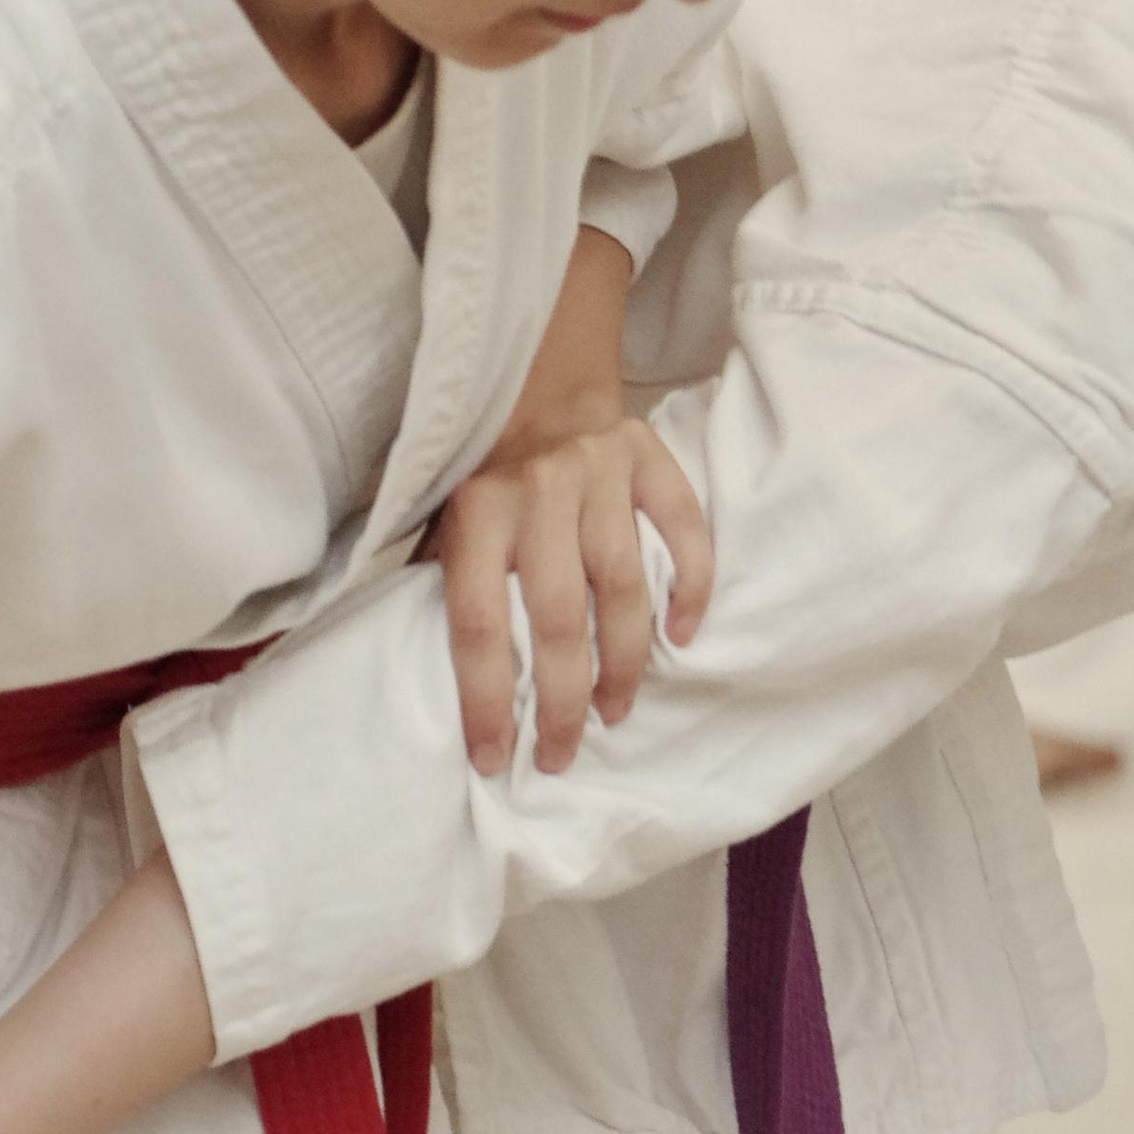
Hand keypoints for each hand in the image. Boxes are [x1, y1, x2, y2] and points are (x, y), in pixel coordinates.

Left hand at [433, 408, 711, 778]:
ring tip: (616, 709)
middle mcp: (537, 491)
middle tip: (564, 752)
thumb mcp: (446, 518)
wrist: (540, 376)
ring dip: (623, 661)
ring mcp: (600, 473)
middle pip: (555, 617)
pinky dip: (690, 584)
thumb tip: (443, 680)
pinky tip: (682, 633)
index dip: (487, 699)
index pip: (478, 623)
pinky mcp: (650, 458)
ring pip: (621, 585)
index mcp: (475, 510)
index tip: (493, 757)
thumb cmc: (487, 470)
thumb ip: (450, 582)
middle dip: (563, 700)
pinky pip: (684, 528)